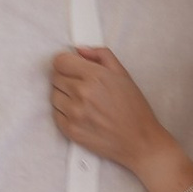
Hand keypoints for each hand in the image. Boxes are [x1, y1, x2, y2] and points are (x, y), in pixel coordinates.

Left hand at [49, 42, 164, 175]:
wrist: (139, 141)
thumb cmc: (134, 109)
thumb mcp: (123, 74)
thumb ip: (101, 55)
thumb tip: (80, 50)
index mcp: (95, 76)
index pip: (60, 61)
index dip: (66, 62)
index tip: (71, 66)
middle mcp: (81, 94)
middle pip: (55, 77)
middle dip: (67, 78)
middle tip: (82, 85)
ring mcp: (74, 113)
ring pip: (54, 95)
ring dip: (65, 96)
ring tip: (84, 101)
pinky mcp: (70, 130)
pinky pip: (55, 113)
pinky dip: (65, 112)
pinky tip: (82, 113)